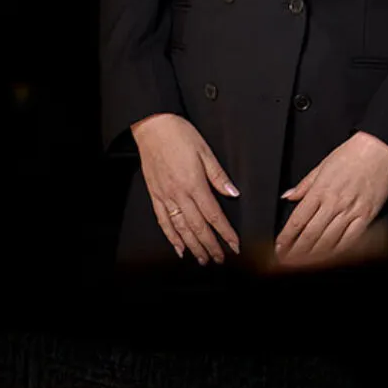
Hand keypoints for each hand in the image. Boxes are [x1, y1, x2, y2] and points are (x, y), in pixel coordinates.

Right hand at [131, 113, 240, 264]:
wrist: (152, 128)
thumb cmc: (180, 135)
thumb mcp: (205, 151)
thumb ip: (218, 175)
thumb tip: (233, 193)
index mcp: (194, 184)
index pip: (213, 215)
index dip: (225, 232)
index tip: (234, 244)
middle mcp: (179, 194)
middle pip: (198, 227)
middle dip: (210, 245)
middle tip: (220, 259)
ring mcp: (165, 197)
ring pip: (181, 229)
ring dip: (193, 246)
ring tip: (203, 259)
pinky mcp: (155, 196)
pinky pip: (163, 222)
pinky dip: (171, 237)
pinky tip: (179, 248)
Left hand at [273, 132, 387, 267]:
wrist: (378, 149)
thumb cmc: (351, 154)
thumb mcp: (322, 165)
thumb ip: (304, 184)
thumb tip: (288, 196)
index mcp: (319, 190)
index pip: (297, 220)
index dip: (286, 237)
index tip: (279, 247)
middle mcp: (333, 203)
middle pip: (309, 235)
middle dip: (296, 251)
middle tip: (287, 261)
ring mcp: (350, 211)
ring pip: (328, 240)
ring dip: (313, 255)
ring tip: (304, 263)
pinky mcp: (366, 215)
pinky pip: (350, 239)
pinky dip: (338, 250)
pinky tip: (330, 256)